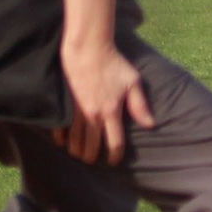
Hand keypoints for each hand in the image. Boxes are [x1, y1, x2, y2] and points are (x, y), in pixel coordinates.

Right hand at [56, 40, 153, 164]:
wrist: (88, 50)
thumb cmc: (114, 64)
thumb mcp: (133, 82)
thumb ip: (140, 106)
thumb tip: (150, 125)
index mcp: (112, 111)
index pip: (115, 142)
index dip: (115, 156)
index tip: (114, 161)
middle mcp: (94, 115)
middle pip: (91, 146)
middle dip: (92, 157)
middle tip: (93, 160)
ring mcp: (78, 111)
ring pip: (74, 140)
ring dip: (76, 151)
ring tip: (79, 155)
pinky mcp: (66, 104)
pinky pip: (61, 127)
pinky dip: (60, 138)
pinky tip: (62, 143)